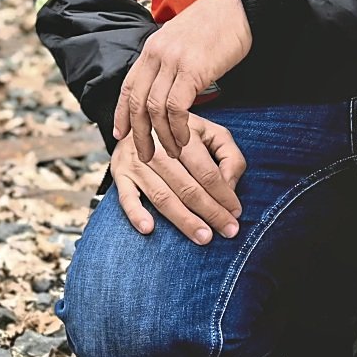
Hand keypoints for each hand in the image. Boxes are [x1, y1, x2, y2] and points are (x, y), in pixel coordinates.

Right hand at [111, 115, 248, 244]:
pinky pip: (126, 197)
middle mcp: (157, 148)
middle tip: (228, 231)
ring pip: (162, 196)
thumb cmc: (180, 134)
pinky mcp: (120, 174)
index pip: (206, 171)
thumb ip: (229, 156)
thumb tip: (229, 187)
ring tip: (203, 237)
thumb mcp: (210, 133)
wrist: (139, 119)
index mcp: (182, 135)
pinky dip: (136, 213)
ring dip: (183, 220)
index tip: (236, 213)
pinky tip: (149, 229)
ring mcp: (136, 162)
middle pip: (186, 187)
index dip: (223, 194)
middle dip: (210, 212)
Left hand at [115, 0, 252, 162]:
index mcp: (152, 47)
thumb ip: (171, 62)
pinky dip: (178, 127)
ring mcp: (173, 61)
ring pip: (155, 108)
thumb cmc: (219, 23)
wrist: (240, 4)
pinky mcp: (193, 69)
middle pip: (137, 101)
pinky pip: (176, 107)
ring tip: (172, 152)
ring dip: (162, 136)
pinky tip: (185, 138)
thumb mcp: (184, 40)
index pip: (129, 86)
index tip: (121, 134)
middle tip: (144, 156)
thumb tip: (169, 87)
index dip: (122, 113)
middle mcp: (157, 54)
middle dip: (138, 133)